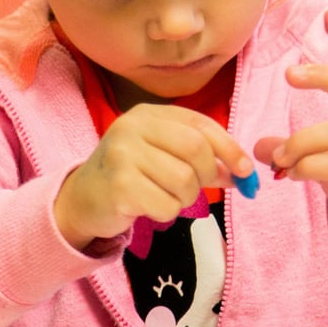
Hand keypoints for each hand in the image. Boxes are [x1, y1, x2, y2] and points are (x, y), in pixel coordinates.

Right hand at [55, 104, 253, 249]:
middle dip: (206, 175)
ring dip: (184, 198)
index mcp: (148, 114)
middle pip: (196, 149)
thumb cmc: (131, 176)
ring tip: (164, 197)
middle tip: (195, 188)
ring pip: (184, 180)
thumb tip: (242, 171)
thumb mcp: (163, 156)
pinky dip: (166, 212)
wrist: (82, 200)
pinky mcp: (119, 186)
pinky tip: (148, 207)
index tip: (245, 170)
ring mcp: (122, 155)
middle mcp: (132, 127)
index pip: (201, 124)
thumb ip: (201, 158)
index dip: (229, 148)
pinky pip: (166, 205)